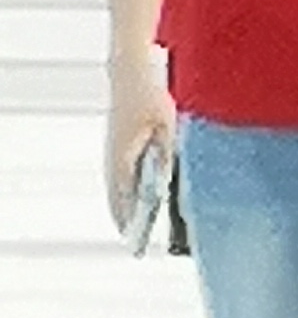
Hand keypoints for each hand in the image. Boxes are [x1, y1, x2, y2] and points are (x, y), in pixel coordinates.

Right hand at [104, 63, 175, 235]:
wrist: (130, 74)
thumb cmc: (150, 100)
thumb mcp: (167, 131)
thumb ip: (165, 159)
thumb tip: (165, 185)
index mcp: (123, 159)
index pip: (124, 201)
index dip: (130, 223)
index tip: (136, 242)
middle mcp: (112, 159)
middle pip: (117, 197)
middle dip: (127, 218)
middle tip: (136, 240)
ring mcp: (111, 152)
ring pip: (115, 187)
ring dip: (124, 205)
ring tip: (135, 225)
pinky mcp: (115, 145)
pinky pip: (117, 175)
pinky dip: (124, 190)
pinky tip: (134, 196)